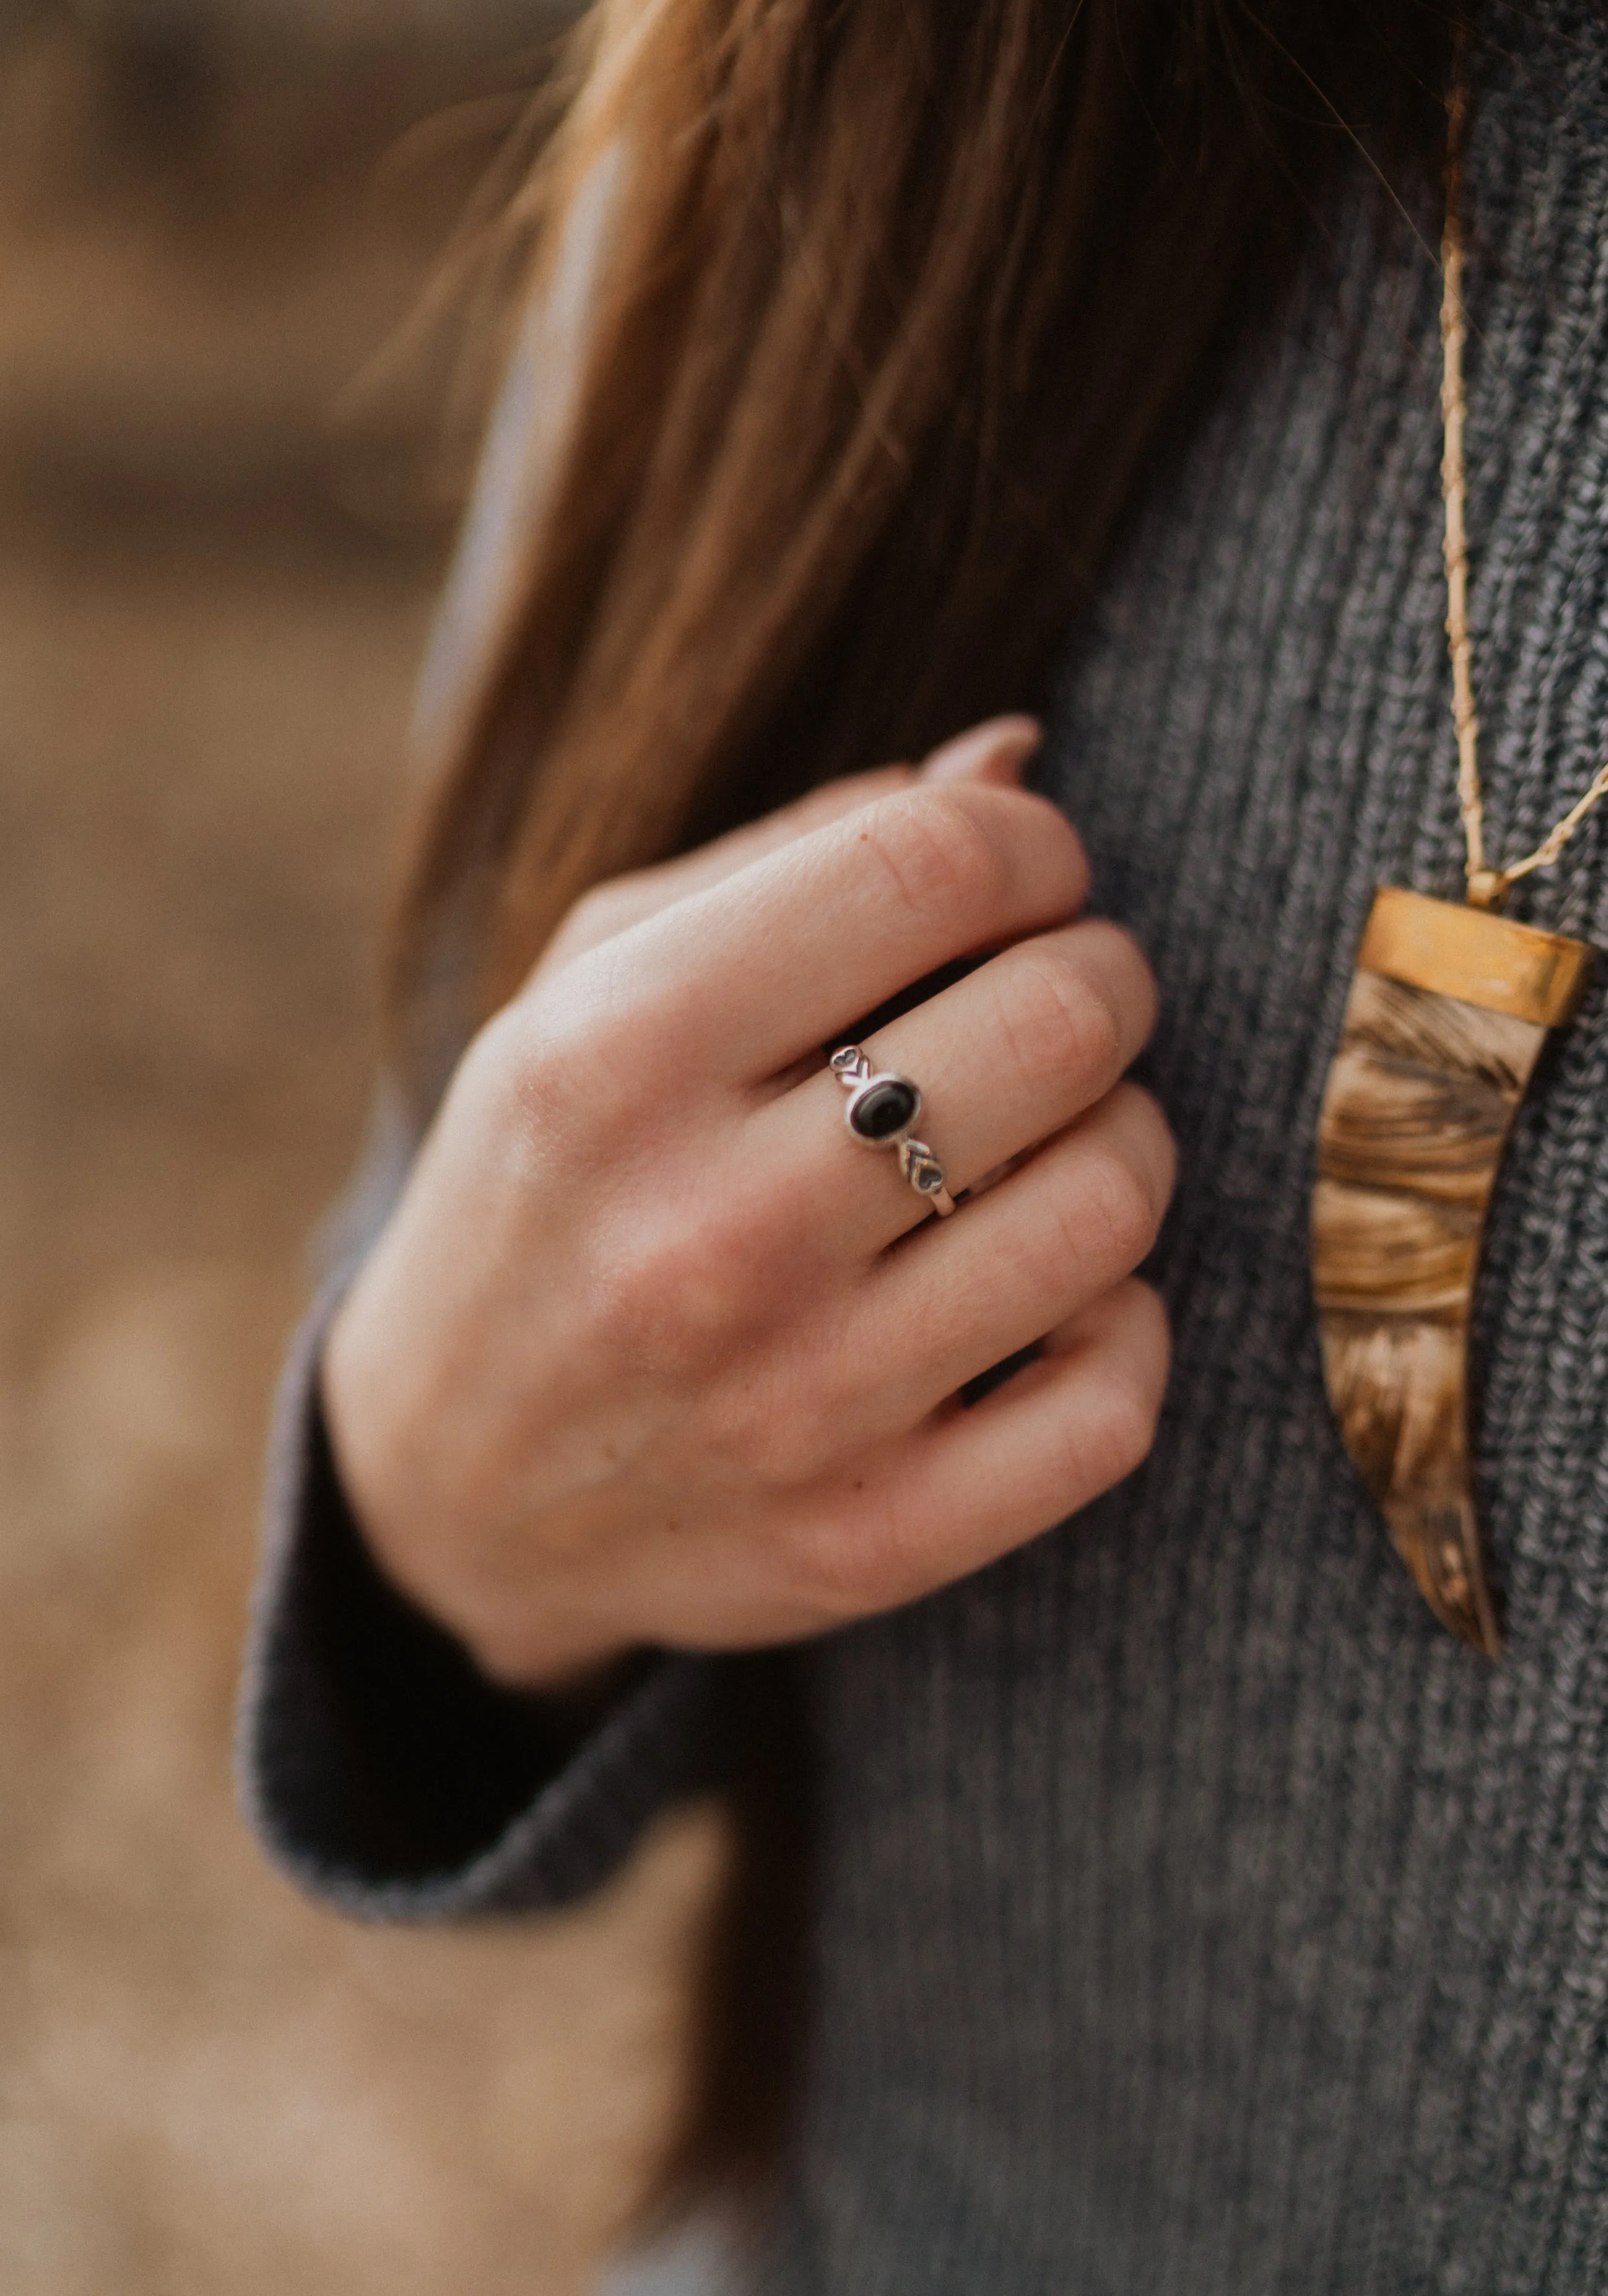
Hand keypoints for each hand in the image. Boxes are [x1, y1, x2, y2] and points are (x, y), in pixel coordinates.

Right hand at [322, 718, 1173, 1686]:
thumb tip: (1014, 757)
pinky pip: (1118, 1398)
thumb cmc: (548, 1189)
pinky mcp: (871, 1538)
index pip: (937, 864)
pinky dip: (1119, 1323)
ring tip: (1048, 1139)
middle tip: (1058, 996)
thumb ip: (799, 853)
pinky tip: (1048, 1297)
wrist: (449, 1488)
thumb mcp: (593, 987)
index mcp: (615, 1055)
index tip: (1024, 879)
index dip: (1031, 846)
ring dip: (1121, 1138)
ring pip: (1115, 1201)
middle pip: (1061, 1020)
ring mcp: (795, 1403)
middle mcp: (705, 1231)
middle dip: (1099, 974)